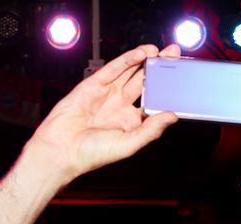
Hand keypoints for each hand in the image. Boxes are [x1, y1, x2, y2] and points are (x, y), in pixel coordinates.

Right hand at [25, 44, 179, 184]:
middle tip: (174, 56)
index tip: (180, 82)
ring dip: (146, 60)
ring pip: (130, 72)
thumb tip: (171, 116)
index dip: (166, 91)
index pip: (152, 102)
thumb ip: (151, 130)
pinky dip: (128, 59)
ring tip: (162, 52)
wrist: (60, 150)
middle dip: (159, 69)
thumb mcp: (128, 145)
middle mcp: (119, 106)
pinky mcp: (93, 85)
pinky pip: (114, 68)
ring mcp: (107, 94)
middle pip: (144, 82)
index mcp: (130, 122)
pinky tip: (142, 53)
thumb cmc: (90, 154)